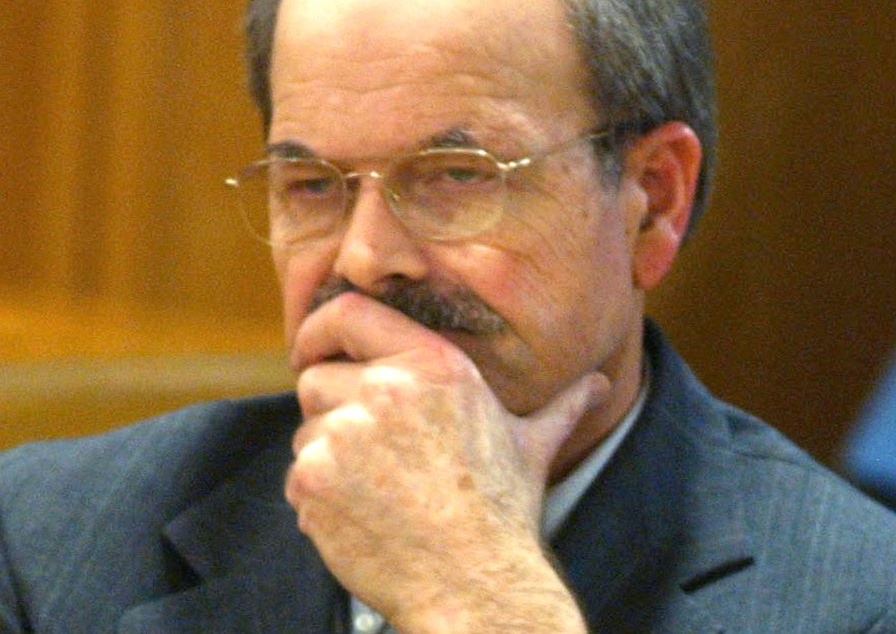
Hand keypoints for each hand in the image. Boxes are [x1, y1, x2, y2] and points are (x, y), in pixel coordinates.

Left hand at [286, 291, 606, 631]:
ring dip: (328, 458)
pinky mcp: (315, 478)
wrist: (475, 582)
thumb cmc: (502, 513)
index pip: (347, 312)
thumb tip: (598, 386)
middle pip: (317, 378)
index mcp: (434, 365)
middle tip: (372, 453)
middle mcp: (387, 387)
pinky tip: (363, 517)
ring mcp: (345, 432)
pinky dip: (318, 499)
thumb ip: (558, 406)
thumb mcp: (532, 445)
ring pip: (306, 431)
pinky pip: (296, 476)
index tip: (315, 352)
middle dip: (332, 411)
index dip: (321, 330)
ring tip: (378, 492)